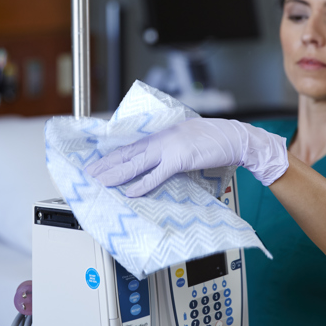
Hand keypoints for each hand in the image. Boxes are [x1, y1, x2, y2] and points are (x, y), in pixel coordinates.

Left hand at [86, 118, 288, 196]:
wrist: (236, 138)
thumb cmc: (215, 140)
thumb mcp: (187, 139)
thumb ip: (171, 149)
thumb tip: (157, 162)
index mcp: (163, 134)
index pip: (133, 146)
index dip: (114, 155)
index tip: (99, 162)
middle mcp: (162, 139)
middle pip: (129, 153)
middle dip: (108, 164)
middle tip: (90, 173)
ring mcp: (170, 148)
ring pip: (137, 162)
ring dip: (117, 173)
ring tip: (101, 181)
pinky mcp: (180, 159)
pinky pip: (157, 174)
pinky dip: (142, 184)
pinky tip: (130, 191)